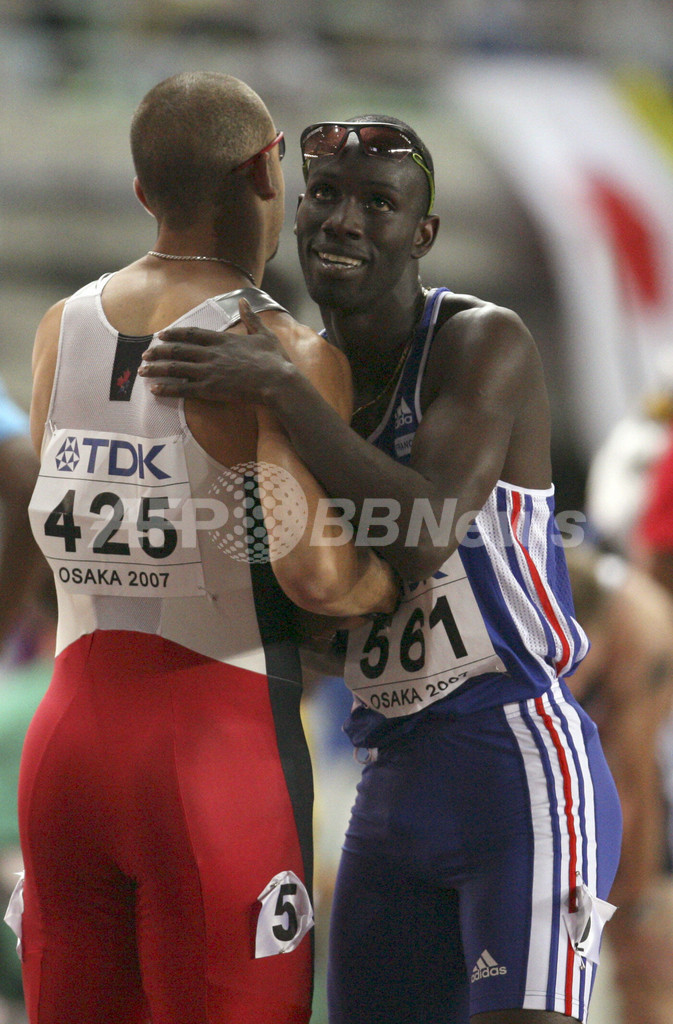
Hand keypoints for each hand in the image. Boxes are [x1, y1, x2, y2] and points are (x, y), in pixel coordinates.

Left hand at [138, 298, 291, 402]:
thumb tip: (244, 302)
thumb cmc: (274, 360)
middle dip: (159, 352)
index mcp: (222, 339)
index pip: (191, 334)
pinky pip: (183, 389)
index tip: (160, 335)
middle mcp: (211, 353)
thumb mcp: (264, 334)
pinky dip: (167, 389)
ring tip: (143, 370)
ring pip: (175, 368)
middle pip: (178, 350)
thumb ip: (250, 318)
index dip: (174, 334)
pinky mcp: (210, 389)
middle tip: (144, 354)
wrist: (277, 381)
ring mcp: (208, 371)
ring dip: (157, 369)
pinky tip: (155, 390)